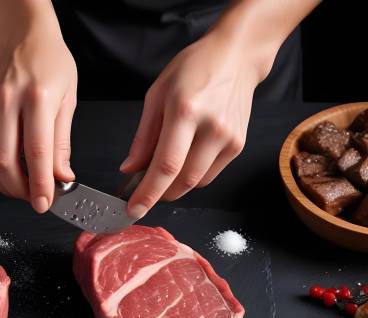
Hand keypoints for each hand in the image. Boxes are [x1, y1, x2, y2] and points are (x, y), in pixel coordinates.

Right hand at [0, 17, 76, 213]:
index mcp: (36, 96)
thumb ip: (62, 144)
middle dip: (19, 190)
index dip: (40, 185)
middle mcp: (5, 100)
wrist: (22, 37)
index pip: (36, 152)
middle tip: (34, 197)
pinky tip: (3, 171)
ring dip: (2, 185)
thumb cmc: (49, 66)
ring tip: (20, 186)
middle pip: (4, 163)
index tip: (44, 205)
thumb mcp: (67, 101)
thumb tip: (61, 179)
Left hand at [119, 32, 261, 219]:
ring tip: (161, 174)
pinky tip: (183, 160)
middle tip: (142, 196)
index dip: (147, 194)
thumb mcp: (156, 95)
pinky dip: (191, 177)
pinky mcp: (238, 145)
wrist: (236, 56)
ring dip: (174, 187)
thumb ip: (143, 137)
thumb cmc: (192, 69)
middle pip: (182, 181)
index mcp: (185, 111)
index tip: (132, 210)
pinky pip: (209, 174)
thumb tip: (129, 170)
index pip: (165, 166)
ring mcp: (229, 138)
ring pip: (196, 182)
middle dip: (158, 195)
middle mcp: (211, 127)